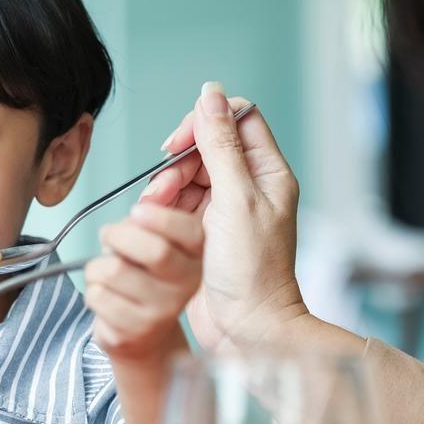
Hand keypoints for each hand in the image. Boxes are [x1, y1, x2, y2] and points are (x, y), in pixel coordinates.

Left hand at [85, 203, 202, 362]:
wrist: (145, 338)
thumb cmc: (143, 279)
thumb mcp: (152, 243)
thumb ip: (146, 221)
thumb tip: (138, 209)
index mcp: (194, 256)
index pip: (190, 233)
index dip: (161, 217)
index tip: (136, 211)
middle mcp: (186, 284)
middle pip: (155, 251)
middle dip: (119, 235)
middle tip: (108, 235)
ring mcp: (162, 310)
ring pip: (113, 271)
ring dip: (97, 266)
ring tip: (106, 273)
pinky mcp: (135, 331)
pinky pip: (98, 296)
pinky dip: (92, 290)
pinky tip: (106, 297)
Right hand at [140, 82, 307, 351]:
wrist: (248, 330)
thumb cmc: (252, 272)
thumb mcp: (235, 200)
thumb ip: (221, 145)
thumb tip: (211, 94)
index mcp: (269, 173)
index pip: (237, 120)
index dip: (205, 123)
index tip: (178, 144)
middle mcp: (250, 188)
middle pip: (206, 149)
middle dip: (178, 164)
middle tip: (162, 191)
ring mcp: (228, 212)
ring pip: (188, 178)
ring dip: (166, 189)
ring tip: (155, 213)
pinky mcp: (207, 234)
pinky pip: (180, 206)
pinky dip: (165, 211)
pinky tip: (156, 226)